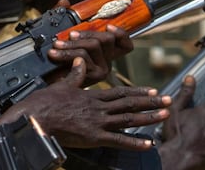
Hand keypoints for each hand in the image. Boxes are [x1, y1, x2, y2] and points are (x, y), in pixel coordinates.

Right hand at [0, 58, 169, 149]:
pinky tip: (148, 143)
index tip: (153, 90)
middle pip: (129, 105)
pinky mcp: (94, 137)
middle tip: (168, 101)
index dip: (138, 92)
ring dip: (148, 118)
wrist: (37, 117)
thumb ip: (75, 75)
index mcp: (92, 96)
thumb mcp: (62, 85)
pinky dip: (134, 142)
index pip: (120, 93)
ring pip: (128, 120)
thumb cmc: (45, 102)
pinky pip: (119, 141)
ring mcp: (98, 123)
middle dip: (150, 103)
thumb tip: (82, 61)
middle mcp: (99, 108)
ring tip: (164, 116)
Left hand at [49, 24, 133, 85]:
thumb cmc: (53, 60)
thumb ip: (62, 17)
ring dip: (72, 43)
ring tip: (56, 45)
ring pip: (94, 45)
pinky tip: (55, 55)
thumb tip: (64, 2)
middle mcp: (106, 62)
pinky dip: (66, 53)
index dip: (121, 33)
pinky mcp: (93, 76)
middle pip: (107, 38)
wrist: (43, 82)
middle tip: (69, 34)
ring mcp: (102, 70)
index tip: (108, 25)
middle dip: (86, 33)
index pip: (125, 44)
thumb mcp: (59, 34)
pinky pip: (83, 56)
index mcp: (103, 53)